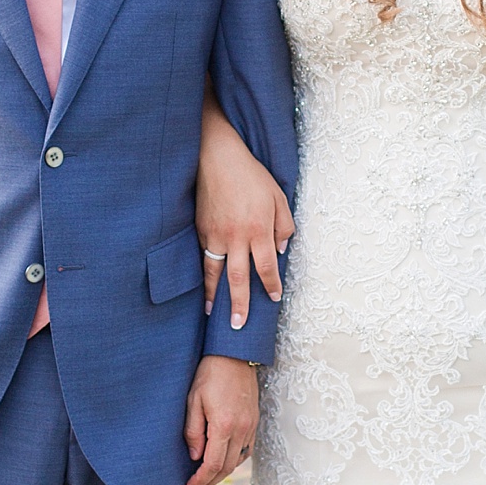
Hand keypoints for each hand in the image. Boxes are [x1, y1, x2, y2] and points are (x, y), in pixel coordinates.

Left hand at [184, 355, 258, 484]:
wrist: (234, 354)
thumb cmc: (210, 374)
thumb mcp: (193, 401)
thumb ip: (193, 431)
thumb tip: (195, 456)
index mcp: (224, 425)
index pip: (213, 464)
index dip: (201, 479)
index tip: (189, 484)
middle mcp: (241, 429)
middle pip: (227, 467)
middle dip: (211, 480)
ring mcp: (251, 426)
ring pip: (238, 460)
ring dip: (223, 472)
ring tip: (207, 475)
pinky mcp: (254, 421)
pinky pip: (246, 449)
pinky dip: (234, 459)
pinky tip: (223, 459)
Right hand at [197, 90, 294, 331]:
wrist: (217, 158)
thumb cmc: (251, 175)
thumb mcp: (278, 197)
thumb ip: (284, 226)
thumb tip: (279, 252)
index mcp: (258, 229)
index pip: (266, 267)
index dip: (270, 285)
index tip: (273, 298)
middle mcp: (236, 237)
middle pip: (238, 278)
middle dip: (240, 304)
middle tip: (239, 326)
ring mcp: (215, 235)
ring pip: (215, 273)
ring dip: (215, 296)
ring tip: (214, 314)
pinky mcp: (201, 230)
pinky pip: (205, 257)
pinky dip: (205, 275)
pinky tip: (206, 286)